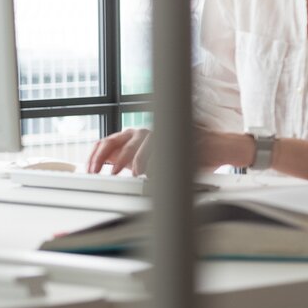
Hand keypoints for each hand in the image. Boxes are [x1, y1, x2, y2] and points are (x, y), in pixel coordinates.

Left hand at [85, 128, 252, 174]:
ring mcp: (162, 132)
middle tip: (107, 175)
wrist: (217, 148)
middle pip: (118, 142)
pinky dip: (157, 163)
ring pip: (141, 146)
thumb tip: (108, 169)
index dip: (95, 157)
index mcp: (134, 136)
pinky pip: (163, 151)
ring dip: (135, 162)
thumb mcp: (151, 160)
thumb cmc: (185, 155)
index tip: (90, 171)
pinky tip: (154, 173)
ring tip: (133, 175)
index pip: (107, 142)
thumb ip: (130, 162)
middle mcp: (144, 132)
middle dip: (110, 160)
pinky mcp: (177, 136)